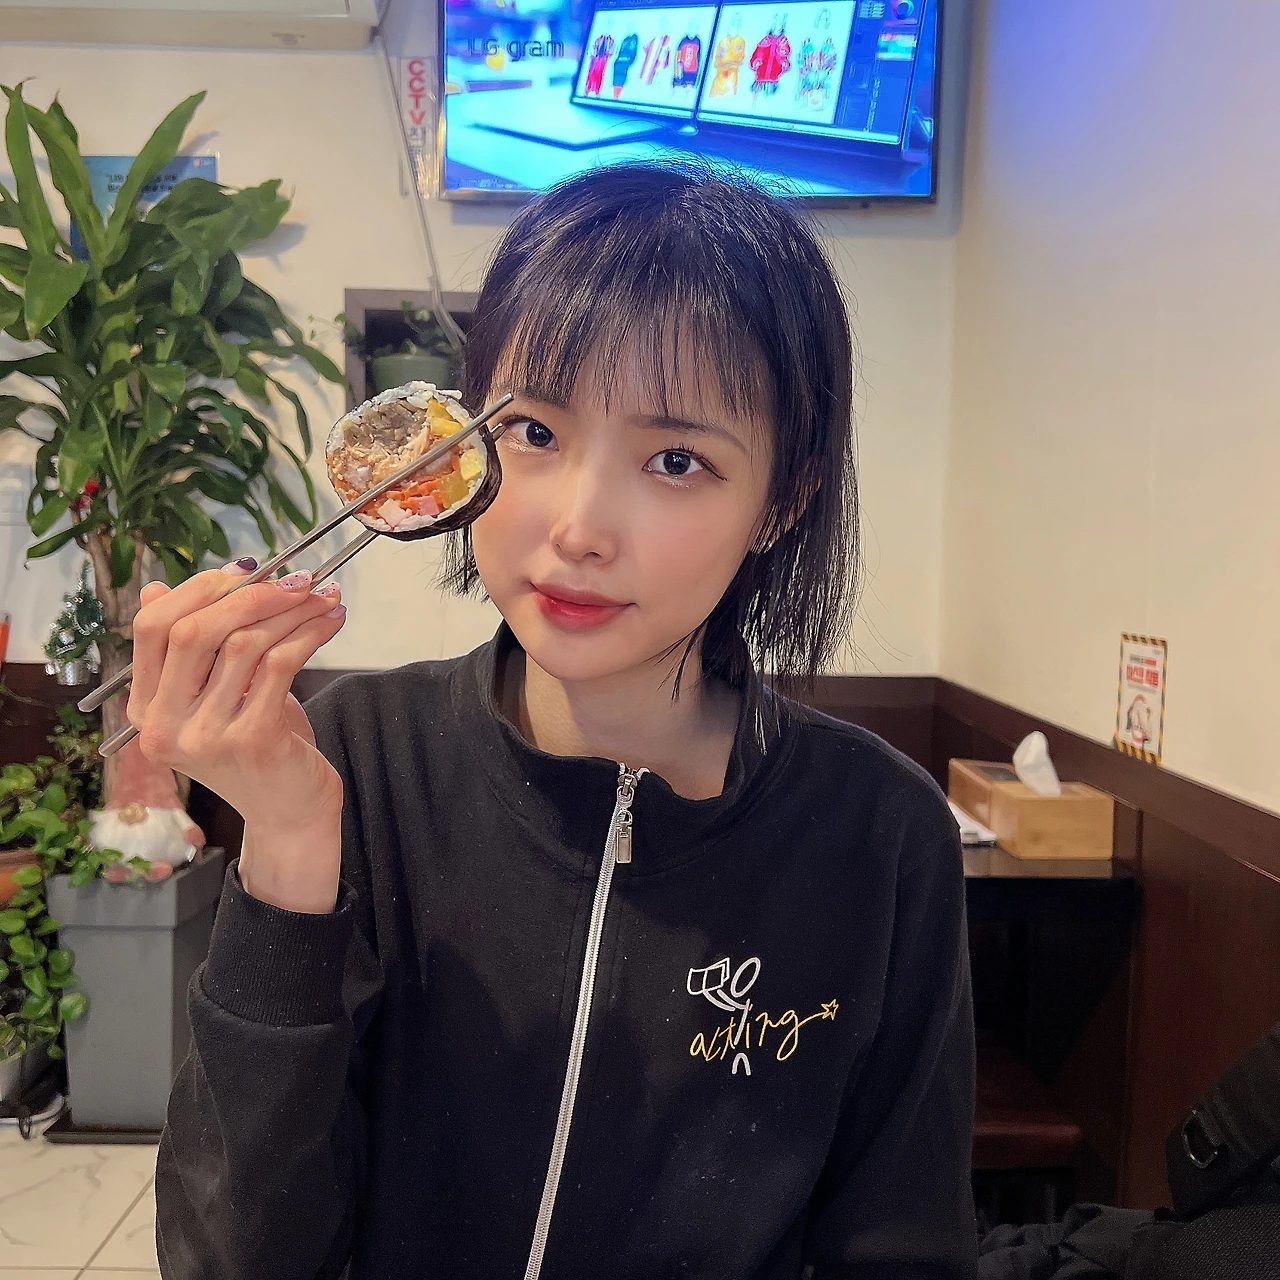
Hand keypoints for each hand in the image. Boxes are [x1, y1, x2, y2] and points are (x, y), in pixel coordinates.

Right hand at [127, 562, 347, 911]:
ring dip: (292, 611)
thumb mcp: (217, 695)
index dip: (197, 589)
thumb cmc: (258, 744)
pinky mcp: (253, 740)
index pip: (151, 628)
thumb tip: (159, 586)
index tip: (245, 570)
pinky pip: (281, 664)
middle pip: (194, 631)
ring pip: (244, 643)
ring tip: (324, 598)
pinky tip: (332, 622)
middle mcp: (165, 725)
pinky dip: (311, 634)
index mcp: (146, 708)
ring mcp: (206, 736)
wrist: (290, 811)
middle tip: (296, 580)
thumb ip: (193, 649)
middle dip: (250, 595)